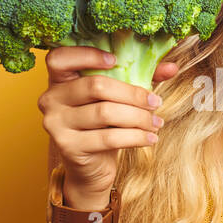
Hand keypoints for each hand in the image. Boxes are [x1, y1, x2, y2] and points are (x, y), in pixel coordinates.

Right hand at [38, 48, 176, 198]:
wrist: (91, 168)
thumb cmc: (104, 126)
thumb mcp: (118, 98)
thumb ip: (140, 77)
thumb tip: (172, 67)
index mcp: (58, 80)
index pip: (59, 58)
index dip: (87, 55)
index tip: (117, 61)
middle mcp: (50, 99)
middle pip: (95, 86)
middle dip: (133, 94)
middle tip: (156, 102)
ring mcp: (55, 124)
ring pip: (105, 113)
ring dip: (138, 118)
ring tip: (156, 123)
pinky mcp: (68, 146)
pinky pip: (108, 138)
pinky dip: (135, 137)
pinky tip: (150, 138)